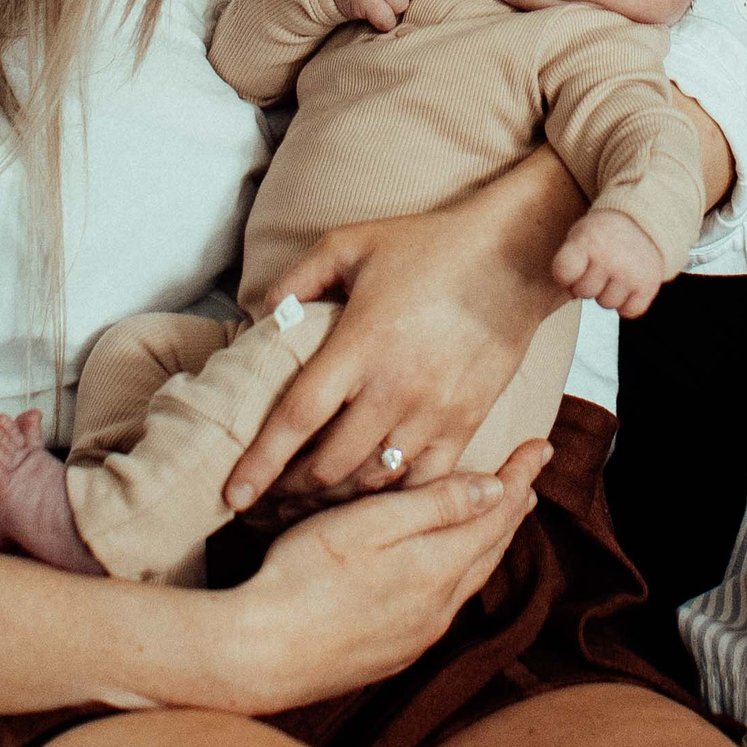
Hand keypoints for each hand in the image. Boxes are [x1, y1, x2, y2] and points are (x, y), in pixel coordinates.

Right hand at [224, 442, 546, 709]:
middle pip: (490, 547)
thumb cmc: (303, 576)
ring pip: (470, 578)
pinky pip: (446, 605)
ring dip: (489, 541)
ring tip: (499, 515)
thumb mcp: (368, 523)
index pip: (496, 513)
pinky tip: (449, 567)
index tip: (540, 445)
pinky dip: (461, 572)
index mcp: (437, 568)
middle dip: (511, 507)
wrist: (260, 655)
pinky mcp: (395, 653)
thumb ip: (434, 506)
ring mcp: (418, 636)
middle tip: (528, 476)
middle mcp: (438, 607)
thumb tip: (495, 489)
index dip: (519, 476)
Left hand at [226, 148, 579, 510]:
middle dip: (291, 490)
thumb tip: (260, 316)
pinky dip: (391, 498)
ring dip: (336, 500)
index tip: (233, 495)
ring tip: (309, 504)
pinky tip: (369, 498)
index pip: (297, 417)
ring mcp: (434, 411)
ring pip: (373, 482)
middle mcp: (395, 386)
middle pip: (329, 465)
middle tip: (268, 499)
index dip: (261, 463)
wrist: (513, 256)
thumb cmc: (427, 246)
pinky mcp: (466, 423)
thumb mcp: (352, 242)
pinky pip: (423, 484)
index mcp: (360, 343)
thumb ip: (299, 278)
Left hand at [551, 208, 666, 316]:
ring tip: (613, 273)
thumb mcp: (578, 236)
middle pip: (584, 292)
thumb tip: (569, 298)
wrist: (639, 222)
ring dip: (607, 293)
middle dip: (586, 283)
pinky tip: (627, 283)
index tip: (572, 266)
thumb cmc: (599, 236)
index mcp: (588, 241)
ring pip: (607, 304)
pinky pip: (629, 310)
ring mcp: (631, 273)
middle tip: (596, 266)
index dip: (564, 275)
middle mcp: (611, 257)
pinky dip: (627, 302)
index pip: (563, 272)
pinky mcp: (649, 286)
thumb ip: (568, 265)